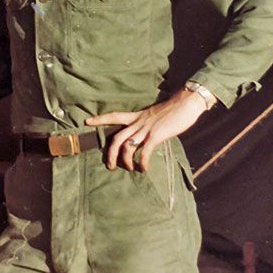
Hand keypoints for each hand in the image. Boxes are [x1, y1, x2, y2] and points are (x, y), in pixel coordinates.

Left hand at [85, 88, 209, 171]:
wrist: (185, 103)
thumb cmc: (172, 110)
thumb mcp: (153, 115)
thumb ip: (146, 124)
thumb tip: (144, 135)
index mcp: (136, 116)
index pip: (114, 116)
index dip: (100, 119)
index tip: (87, 121)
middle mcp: (138, 122)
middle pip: (116, 138)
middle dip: (110, 153)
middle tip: (109, 165)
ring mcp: (146, 129)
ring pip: (127, 146)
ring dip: (125, 160)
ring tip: (129, 169)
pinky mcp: (156, 136)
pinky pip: (144, 152)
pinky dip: (142, 162)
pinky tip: (143, 169)